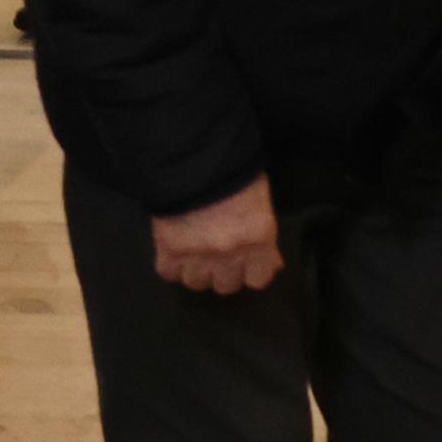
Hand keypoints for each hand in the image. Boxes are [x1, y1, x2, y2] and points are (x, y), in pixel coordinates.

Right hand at [151, 177, 281, 293]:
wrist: (194, 155)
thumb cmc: (234, 171)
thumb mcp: (260, 199)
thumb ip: (265, 235)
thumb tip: (272, 261)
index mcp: (257, 240)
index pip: (259, 279)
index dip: (252, 271)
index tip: (246, 263)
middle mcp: (230, 254)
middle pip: (226, 285)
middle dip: (223, 271)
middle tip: (218, 255)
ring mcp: (198, 255)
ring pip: (197, 283)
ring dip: (196, 270)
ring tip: (194, 253)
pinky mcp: (169, 250)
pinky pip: (169, 273)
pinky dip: (171, 264)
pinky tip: (174, 250)